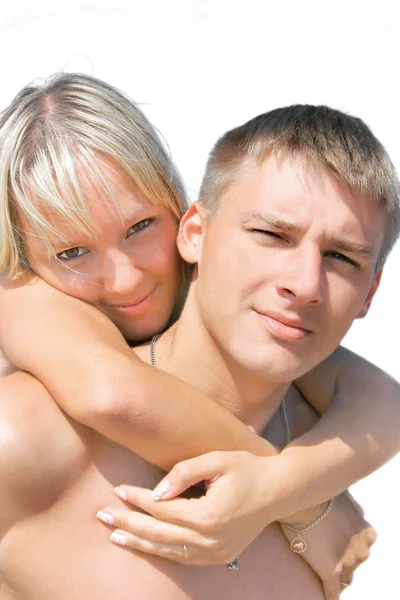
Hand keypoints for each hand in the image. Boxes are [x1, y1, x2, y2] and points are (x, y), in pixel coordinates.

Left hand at [96, 451, 285, 564]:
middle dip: (128, 524)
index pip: (162, 510)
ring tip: (115, 535)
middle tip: (102, 516)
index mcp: (209, 515)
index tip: (117, 490)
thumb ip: (185, 472)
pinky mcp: (220, 557)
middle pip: (159, 534)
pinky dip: (161, 551)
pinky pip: (183, 558)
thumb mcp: (217, 459)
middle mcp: (210, 540)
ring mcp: (216, 553)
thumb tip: (156, 491)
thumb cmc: (247, 468)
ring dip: (140, 542)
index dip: (138, 499)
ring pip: (168, 551)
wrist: (279, 491)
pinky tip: (145, 544)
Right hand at [280, 491, 376, 599]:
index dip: (350, 547)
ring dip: (338, 577)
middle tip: (327, 554)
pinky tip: (326, 598)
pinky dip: (330, 596)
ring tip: (324, 573)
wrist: (304, 502)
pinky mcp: (331, 572)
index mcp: (365, 532)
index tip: (339, 545)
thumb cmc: (319, 495)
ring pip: (346, 579)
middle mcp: (361, 549)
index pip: (362, 547)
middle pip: (355, 563)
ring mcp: (347, 562)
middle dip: (344, 560)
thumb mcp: (343, 497)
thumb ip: (348, 509)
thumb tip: (343, 507)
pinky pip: (333, 592)